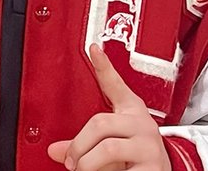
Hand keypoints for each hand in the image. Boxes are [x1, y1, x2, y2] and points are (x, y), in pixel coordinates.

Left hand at [47, 44, 170, 170]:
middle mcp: (142, 124)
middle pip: (100, 123)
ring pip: (108, 149)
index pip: (116, 85)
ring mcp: (149, 146)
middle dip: (79, 145)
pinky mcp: (152, 168)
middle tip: (72, 161)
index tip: (93, 48)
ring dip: (87, 165)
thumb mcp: (112, 143)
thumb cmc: (135, 156)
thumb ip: (84, 142)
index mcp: (131, 111)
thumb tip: (55, 150)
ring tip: (84, 170)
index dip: (104, 66)